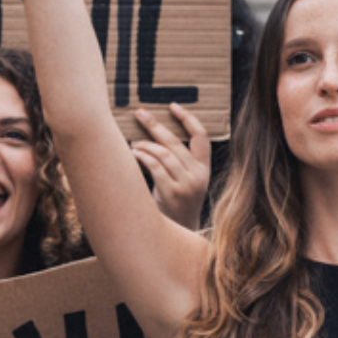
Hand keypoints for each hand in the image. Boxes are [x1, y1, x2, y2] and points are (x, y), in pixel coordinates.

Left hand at [134, 103, 211, 229]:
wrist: (180, 232)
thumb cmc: (177, 202)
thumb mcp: (187, 181)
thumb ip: (179, 161)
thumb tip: (155, 132)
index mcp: (204, 169)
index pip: (201, 136)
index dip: (188, 118)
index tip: (173, 106)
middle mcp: (198, 175)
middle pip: (175, 142)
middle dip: (155, 125)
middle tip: (140, 113)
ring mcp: (185, 185)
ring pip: (162, 153)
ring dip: (144, 144)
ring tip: (133, 142)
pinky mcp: (171, 193)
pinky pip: (154, 167)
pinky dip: (142, 157)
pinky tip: (133, 153)